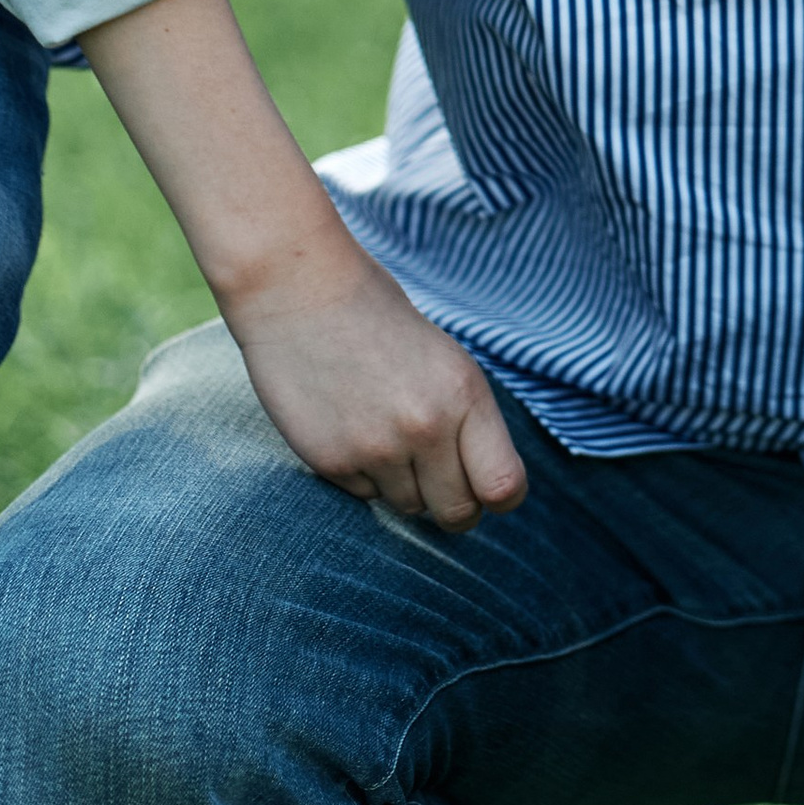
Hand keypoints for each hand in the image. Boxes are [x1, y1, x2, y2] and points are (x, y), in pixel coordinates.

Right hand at [225, 232, 527, 530]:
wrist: (299, 290)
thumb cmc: (377, 316)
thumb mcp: (443, 358)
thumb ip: (464, 418)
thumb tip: (483, 484)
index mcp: (465, 393)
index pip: (504, 487)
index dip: (499, 497)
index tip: (487, 491)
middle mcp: (427, 426)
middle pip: (459, 514)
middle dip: (452, 505)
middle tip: (438, 478)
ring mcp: (378, 449)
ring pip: (409, 508)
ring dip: (405, 485)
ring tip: (385, 431)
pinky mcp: (333, 462)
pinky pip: (365, 497)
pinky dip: (363, 476)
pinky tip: (350, 428)